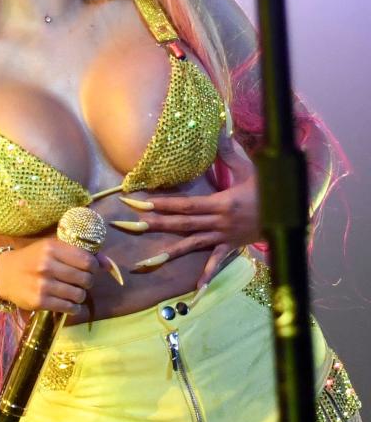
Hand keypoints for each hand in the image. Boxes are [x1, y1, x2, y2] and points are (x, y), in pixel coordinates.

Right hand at [0, 236, 98, 317]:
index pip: (87, 260)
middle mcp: (48, 265)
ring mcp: (44, 285)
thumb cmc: (32, 258)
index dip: (93, 267)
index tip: (88, 269)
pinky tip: (67, 302)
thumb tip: (109, 264)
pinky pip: (68, 307)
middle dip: (87, 282)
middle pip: (85, 278)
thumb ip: (79, 253)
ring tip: (72, 292)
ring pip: (79, 295)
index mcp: (52, 247)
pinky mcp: (40, 301)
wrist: (4, 275)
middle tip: (80, 281)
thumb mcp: (52, 248)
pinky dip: (73, 307)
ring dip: (80, 296)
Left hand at [123, 135, 260, 289]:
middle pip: (181, 224)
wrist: (291, 215)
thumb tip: (217, 131)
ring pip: (192, 245)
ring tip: (146, 263)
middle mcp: (219, 223)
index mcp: (221, 203)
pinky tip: (194, 290)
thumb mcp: (250, 169)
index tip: (140, 203)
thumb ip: (229, 153)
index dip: (162, 204)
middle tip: (129, 224)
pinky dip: (206, 276)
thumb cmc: (269, 189)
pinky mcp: (231, 247)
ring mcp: (224, 238)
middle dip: (154, 224)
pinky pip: (217, 263)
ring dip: (168, 253)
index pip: (185, 205)